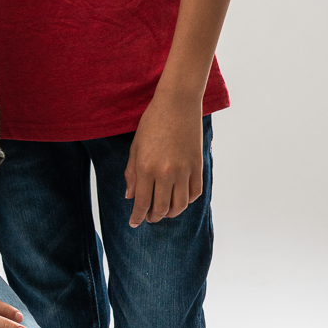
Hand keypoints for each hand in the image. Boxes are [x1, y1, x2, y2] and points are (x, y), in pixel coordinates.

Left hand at [124, 91, 204, 226]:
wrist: (177, 104)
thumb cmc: (152, 122)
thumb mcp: (135, 147)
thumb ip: (132, 173)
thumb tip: (130, 197)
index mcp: (146, 168)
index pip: (142, 202)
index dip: (137, 216)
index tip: (134, 223)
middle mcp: (166, 173)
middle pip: (161, 208)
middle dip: (154, 217)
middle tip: (149, 218)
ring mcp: (184, 170)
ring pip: (180, 205)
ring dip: (171, 213)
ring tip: (164, 212)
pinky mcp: (198, 166)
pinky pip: (195, 192)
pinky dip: (187, 201)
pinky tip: (180, 199)